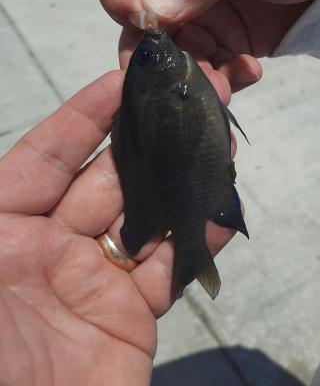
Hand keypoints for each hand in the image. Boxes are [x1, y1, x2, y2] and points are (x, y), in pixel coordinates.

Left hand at [0, 72, 234, 385]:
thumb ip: (2, 201)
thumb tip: (41, 155)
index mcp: (3, 227)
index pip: (48, 155)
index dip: (84, 116)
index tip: (123, 80)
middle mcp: (49, 244)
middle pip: (108, 177)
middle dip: (149, 138)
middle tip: (190, 101)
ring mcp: (95, 278)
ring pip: (146, 215)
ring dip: (182, 179)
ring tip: (217, 141)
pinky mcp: (131, 314)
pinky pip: (170, 268)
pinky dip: (199, 237)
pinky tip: (222, 206)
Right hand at [96, 0, 319, 89]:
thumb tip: (152, 11)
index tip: (145, 19)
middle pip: (142, 22)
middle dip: (155, 55)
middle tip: (179, 78)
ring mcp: (208, 14)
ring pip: (176, 55)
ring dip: (192, 76)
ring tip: (224, 88)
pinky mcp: (233, 41)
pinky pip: (213, 69)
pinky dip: (224, 80)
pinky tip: (249, 72)